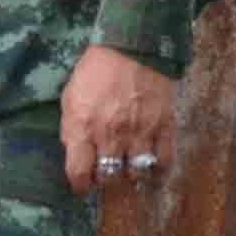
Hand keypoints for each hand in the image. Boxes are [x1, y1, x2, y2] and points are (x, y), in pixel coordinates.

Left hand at [59, 42, 177, 196]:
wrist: (132, 48)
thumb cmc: (94, 72)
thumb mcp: (70, 99)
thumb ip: (72, 128)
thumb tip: (75, 153)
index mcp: (83, 128)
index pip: (79, 172)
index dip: (80, 185)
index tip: (83, 187)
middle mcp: (111, 135)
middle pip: (109, 176)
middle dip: (106, 180)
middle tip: (107, 176)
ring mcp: (140, 132)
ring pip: (137, 171)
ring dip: (132, 175)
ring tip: (129, 171)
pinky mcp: (164, 125)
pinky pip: (165, 158)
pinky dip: (160, 169)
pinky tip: (154, 170)